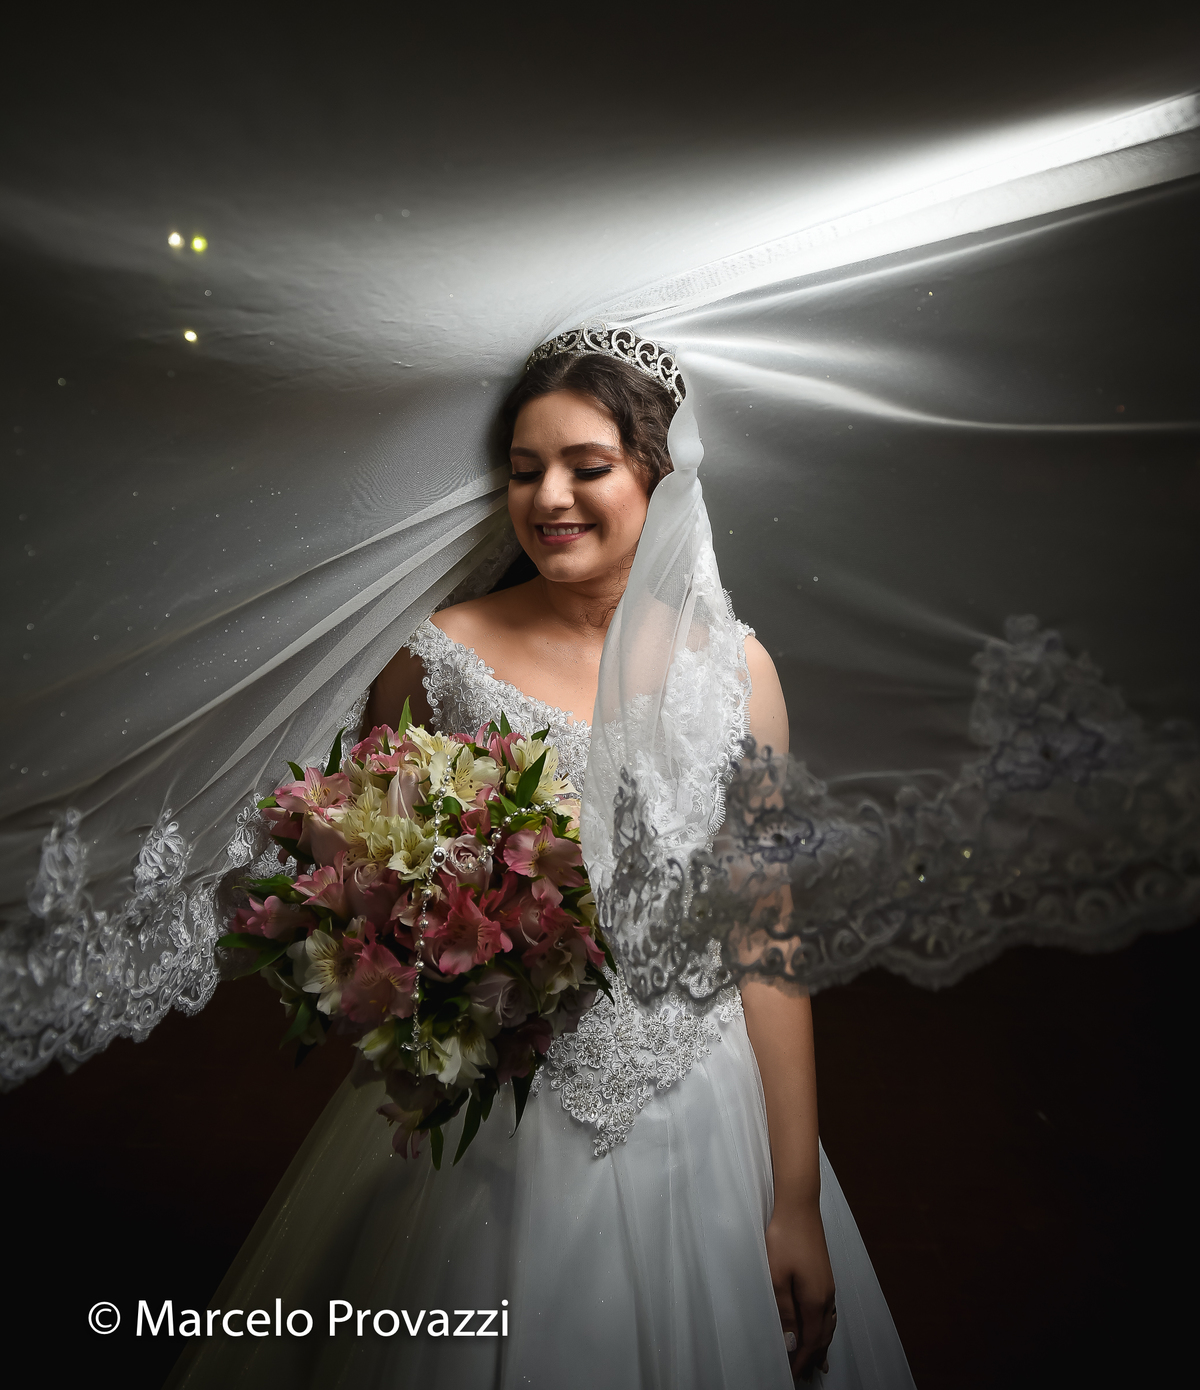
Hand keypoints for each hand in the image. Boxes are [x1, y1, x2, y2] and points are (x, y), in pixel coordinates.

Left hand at [765, 1199, 836, 1380]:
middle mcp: (827, 1296)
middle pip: (823, 1336)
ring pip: (828, 1324)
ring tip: (819, 1363)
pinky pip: (829, 1312)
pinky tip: (823, 1326)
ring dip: (822, 1344)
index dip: (802, 1360)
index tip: (793, 1375)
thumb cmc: (784, 1239)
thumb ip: (784, 1312)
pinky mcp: (825, 1275)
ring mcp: (828, 1285)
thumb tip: (792, 1344)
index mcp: (815, 1300)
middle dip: (814, 1357)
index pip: (811, 1341)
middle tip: (805, 1376)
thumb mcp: (777, 1278)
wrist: (799, 1206)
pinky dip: (825, 1327)